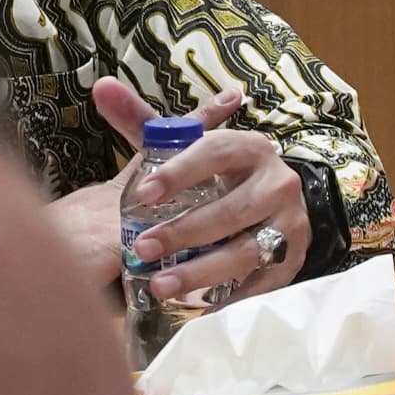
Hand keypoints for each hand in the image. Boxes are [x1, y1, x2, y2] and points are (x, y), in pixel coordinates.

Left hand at [91, 74, 312, 303]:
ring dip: (201, 271)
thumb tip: (100, 87)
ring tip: (161, 285)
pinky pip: (261, 283)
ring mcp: (290, 223)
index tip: (143, 194)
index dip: (179, 173)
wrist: (275, 200)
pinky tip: (197, 307)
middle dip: (183, 233)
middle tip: (141, 248)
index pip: (215, 152)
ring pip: (246, 251)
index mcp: (249, 147)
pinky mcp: (294, 259)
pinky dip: (230, 298)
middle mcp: (278, 182)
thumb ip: (142, 122)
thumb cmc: (216, 173)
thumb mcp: (183, 146)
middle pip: (230, 211)